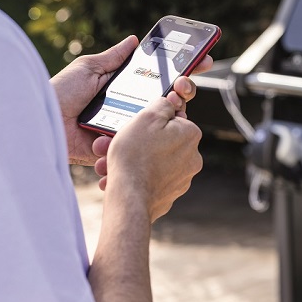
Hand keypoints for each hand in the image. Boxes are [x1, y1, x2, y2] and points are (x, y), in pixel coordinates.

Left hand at [50, 36, 211, 165]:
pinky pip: (140, 149)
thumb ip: (113, 58)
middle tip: (182, 88)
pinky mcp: (119, 151)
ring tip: (164, 107)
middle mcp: (130, 111)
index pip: (161, 82)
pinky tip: (143, 129)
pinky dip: (145, 143)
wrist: (39, 123)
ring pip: (160, 129)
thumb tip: (135, 40)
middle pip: (168, 105)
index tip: (201, 61)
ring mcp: (128, 132)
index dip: (183, 73)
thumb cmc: (59, 93)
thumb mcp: (88, 69)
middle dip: (182, 95)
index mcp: (126, 91)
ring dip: (166, 119)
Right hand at [104, 97, 202, 221]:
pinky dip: (135, 177)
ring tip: (108, 164)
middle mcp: (192, 157)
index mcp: (191, 135)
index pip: (171, 119)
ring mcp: (182, 178)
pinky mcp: (169, 194)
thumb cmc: (135, 156)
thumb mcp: (146, 117)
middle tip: (114, 145)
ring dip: (131, 160)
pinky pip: (150, 180)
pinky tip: (116, 178)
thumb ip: (162, 105)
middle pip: (160, 142)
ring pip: (152, 161)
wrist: (129, 198)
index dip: (149, 121)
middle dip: (136, 142)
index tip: (134, 127)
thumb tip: (169, 104)